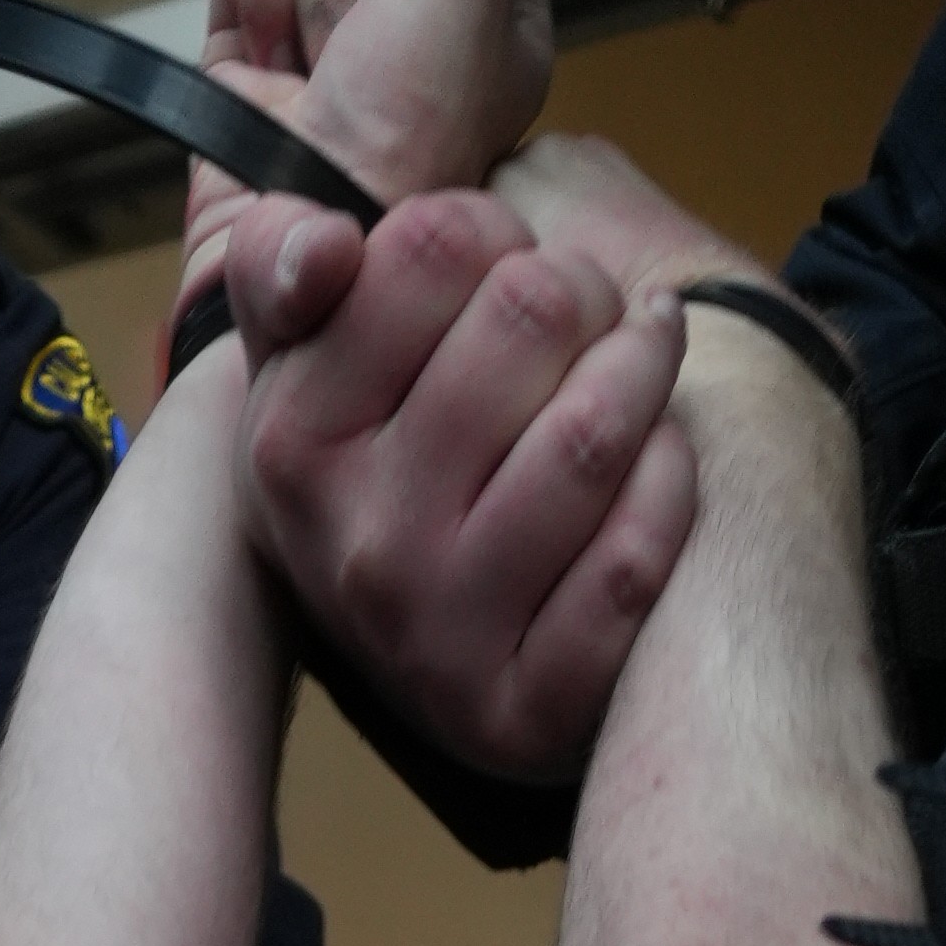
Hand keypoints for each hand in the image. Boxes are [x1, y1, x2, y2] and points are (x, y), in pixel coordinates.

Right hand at [231, 183, 697, 785]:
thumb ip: (277, 260)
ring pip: (592, 431)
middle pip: (530, 313)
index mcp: (292, 442)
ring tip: (639, 362)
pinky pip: (635, 556)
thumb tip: (327, 248)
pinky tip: (655, 461)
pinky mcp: (530, 715)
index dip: (493, 229)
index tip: (496, 266)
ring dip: (644, 367)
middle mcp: (359, 548)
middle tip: (584, 315)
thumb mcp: (297, 360)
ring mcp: (445, 641)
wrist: (408, 651)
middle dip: (581, 288)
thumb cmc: (371, 466)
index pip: (434, 247)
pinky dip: (668, 481)